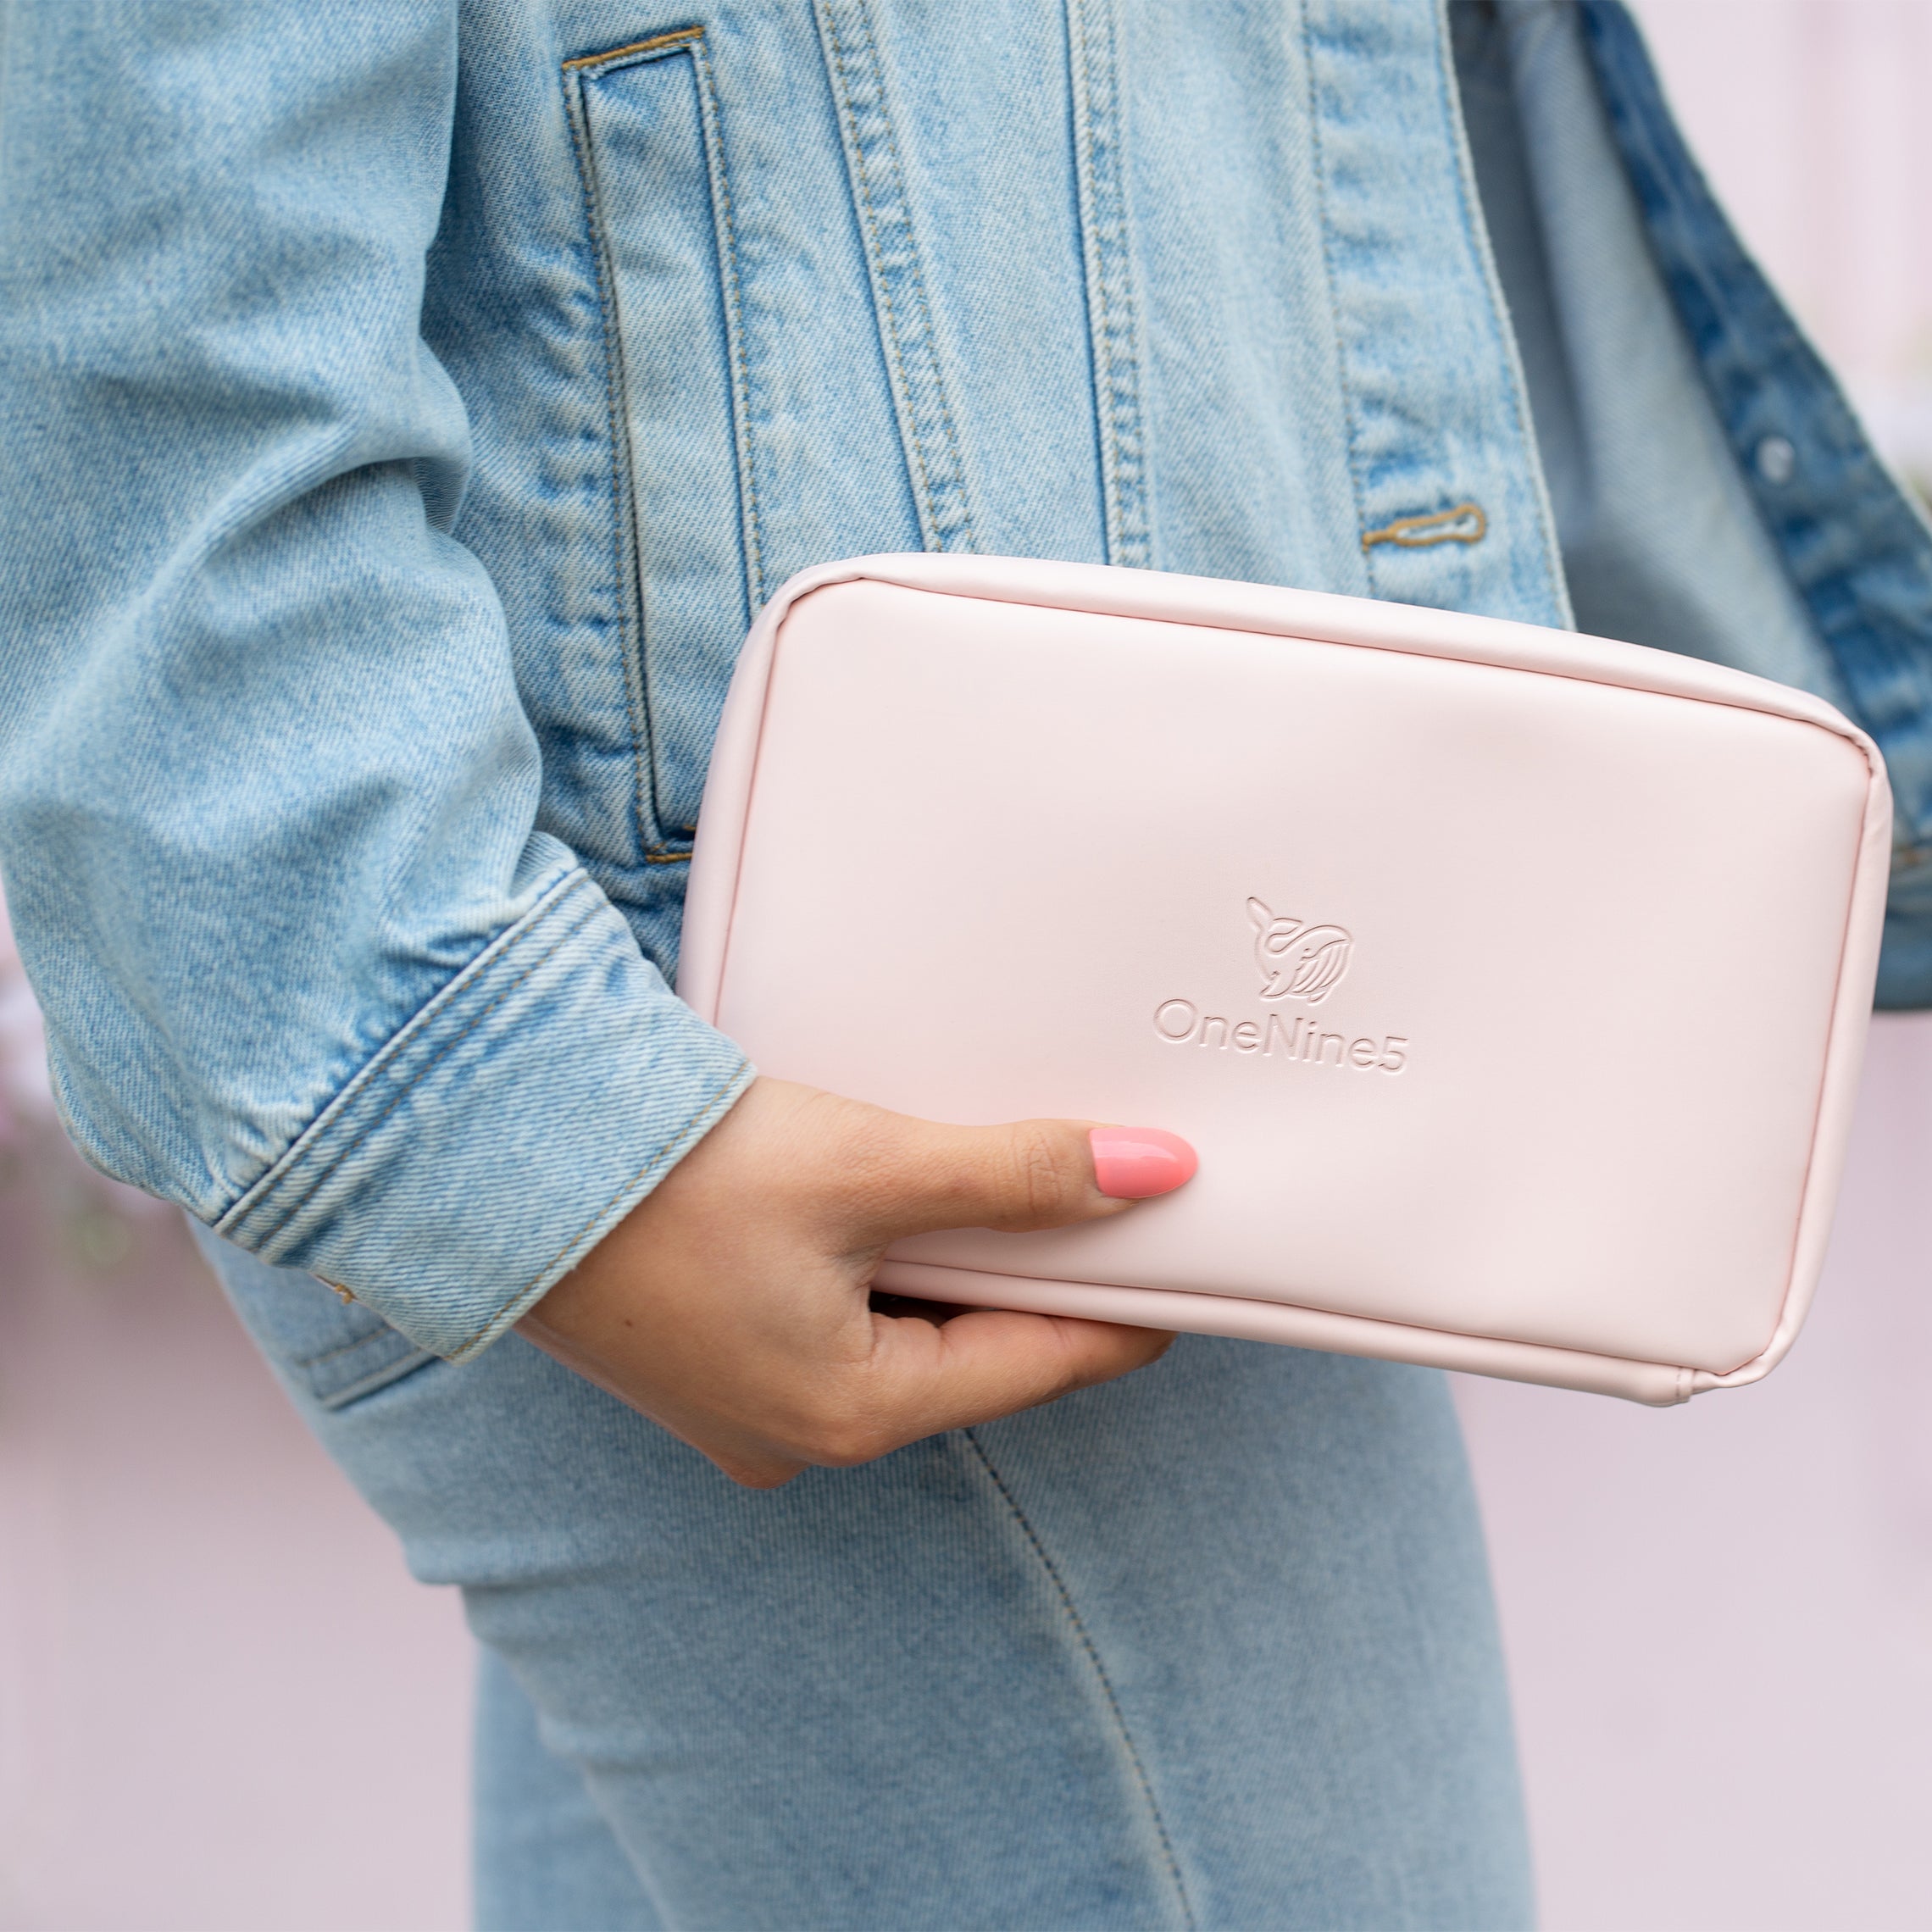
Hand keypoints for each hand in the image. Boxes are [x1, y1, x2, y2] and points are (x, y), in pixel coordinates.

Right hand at [518, 1078, 1195, 1486]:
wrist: (491, 1158)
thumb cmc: (677, 1175)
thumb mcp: (870, 1168)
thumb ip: (1018, 1176)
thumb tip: (1156, 1174)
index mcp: (853, 1414)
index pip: (1041, 1364)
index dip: (1126, 1306)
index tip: (1189, 1255)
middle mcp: (802, 1434)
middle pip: (971, 1353)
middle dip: (1034, 1277)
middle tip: (1104, 1196)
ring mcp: (748, 1405)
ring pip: (903, 1335)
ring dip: (953, 1264)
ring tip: (1008, 1184)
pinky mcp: (711, 1359)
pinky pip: (837, 1321)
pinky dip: (883, 1265)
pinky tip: (895, 1200)